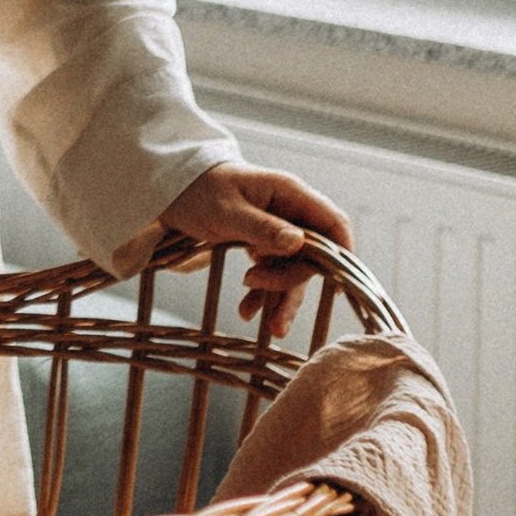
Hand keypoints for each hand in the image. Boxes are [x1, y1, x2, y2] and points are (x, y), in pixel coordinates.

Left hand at [158, 162, 353, 339]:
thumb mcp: (226, 209)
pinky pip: (272, 273)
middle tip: (253, 283)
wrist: (173, 188)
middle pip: (313, 255)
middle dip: (291, 279)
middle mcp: (290, 213)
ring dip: (281, 297)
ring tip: (271, 327)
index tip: (339, 283)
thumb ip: (261, 227)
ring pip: (293, 270)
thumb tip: (297, 243)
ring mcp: (279, 231)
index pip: (332, 224)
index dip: (342, 254)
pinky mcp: (263, 245)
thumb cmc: (198, 189)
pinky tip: (247, 312)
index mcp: (289, 194)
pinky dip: (262, 295)